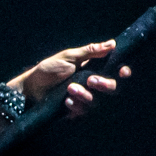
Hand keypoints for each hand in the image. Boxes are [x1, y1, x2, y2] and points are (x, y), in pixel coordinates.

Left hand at [9, 40, 130, 117]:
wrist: (31, 86)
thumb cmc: (49, 69)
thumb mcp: (69, 56)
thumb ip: (90, 52)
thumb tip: (112, 43)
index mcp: (94, 69)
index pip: (116, 72)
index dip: (123, 72)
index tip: (122, 71)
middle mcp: (93, 85)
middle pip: (113, 89)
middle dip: (105, 85)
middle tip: (90, 80)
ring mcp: (85, 99)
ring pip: (97, 102)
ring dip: (85, 95)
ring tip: (69, 88)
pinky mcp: (76, 111)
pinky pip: (83, 112)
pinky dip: (76, 105)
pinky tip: (66, 101)